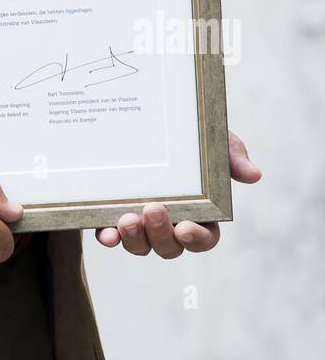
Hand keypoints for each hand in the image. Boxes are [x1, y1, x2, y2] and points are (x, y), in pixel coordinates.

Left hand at [95, 130, 261, 257]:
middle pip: (170, 247)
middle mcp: (170, 223)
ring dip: (135, 239)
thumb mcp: (211, 139)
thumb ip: (231, 154)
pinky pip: (111, 234)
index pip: (204, 237)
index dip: (196, 239)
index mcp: (199, 212)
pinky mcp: (112, 214)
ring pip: (140, 246)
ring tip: (127, 218)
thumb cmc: (188, 134)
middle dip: (162, 235)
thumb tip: (254, 175)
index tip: (185, 228)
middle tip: (154, 209)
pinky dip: (109, 237)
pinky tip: (105, 234)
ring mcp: (141, 222)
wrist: (144, 112)